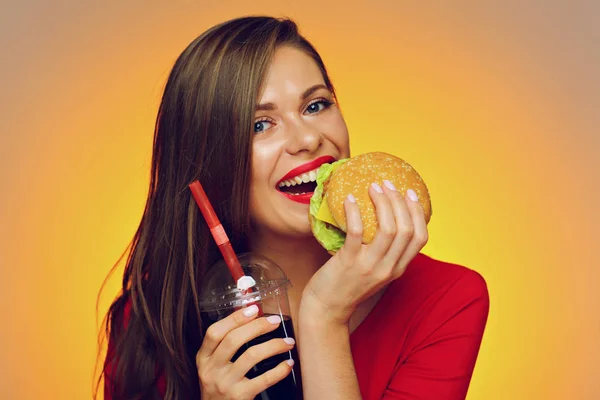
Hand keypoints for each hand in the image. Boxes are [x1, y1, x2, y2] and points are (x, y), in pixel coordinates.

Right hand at [196, 305, 295, 398]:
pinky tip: (288, 363)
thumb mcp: (213, 365)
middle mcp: (211, 370)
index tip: (254, 308)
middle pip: (234, 340)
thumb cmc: (219, 385)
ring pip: (251, 356)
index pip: (214, 332)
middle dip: (258, 326)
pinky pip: (264, 379)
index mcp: (203, 358)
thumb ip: (224, 345)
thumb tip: (250, 315)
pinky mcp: (240, 397)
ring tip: (288, 342)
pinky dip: (279, 370)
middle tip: (275, 321)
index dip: (234, 318)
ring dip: (274, 345)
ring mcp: (225, 384)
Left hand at [302, 180, 428, 325]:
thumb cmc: (347, 285)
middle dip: (400, 201)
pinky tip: (350, 199)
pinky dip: (355, 212)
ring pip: (388, 229)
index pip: (420, 238)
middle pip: (406, 229)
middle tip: (388, 184)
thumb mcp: (374, 271)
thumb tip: (384, 218)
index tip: (411, 194)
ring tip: (373, 187)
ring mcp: (370, 266)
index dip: (418, 213)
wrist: (326, 309)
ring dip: (383, 203)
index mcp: (398, 269)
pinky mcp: (349, 263)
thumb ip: (384, 252)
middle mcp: (388, 268)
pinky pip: (356, 232)